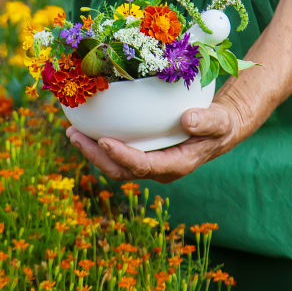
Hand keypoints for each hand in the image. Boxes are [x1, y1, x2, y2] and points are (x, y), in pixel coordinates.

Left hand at [66, 101, 245, 183]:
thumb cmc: (219, 124)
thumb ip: (207, 122)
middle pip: (121, 170)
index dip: (122, 156)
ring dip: (91, 150)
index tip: (104, 141)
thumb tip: (187, 120)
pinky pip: (116, 152)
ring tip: (71, 132)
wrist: (218, 128)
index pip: (143, 166)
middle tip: (74, 136)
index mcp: (175, 165)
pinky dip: (98, 142)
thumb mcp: (220, 122)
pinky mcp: (141, 152)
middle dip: (95, 156)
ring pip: (114, 164)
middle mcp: (157, 168)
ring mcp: (147, 162)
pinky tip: (84, 125)